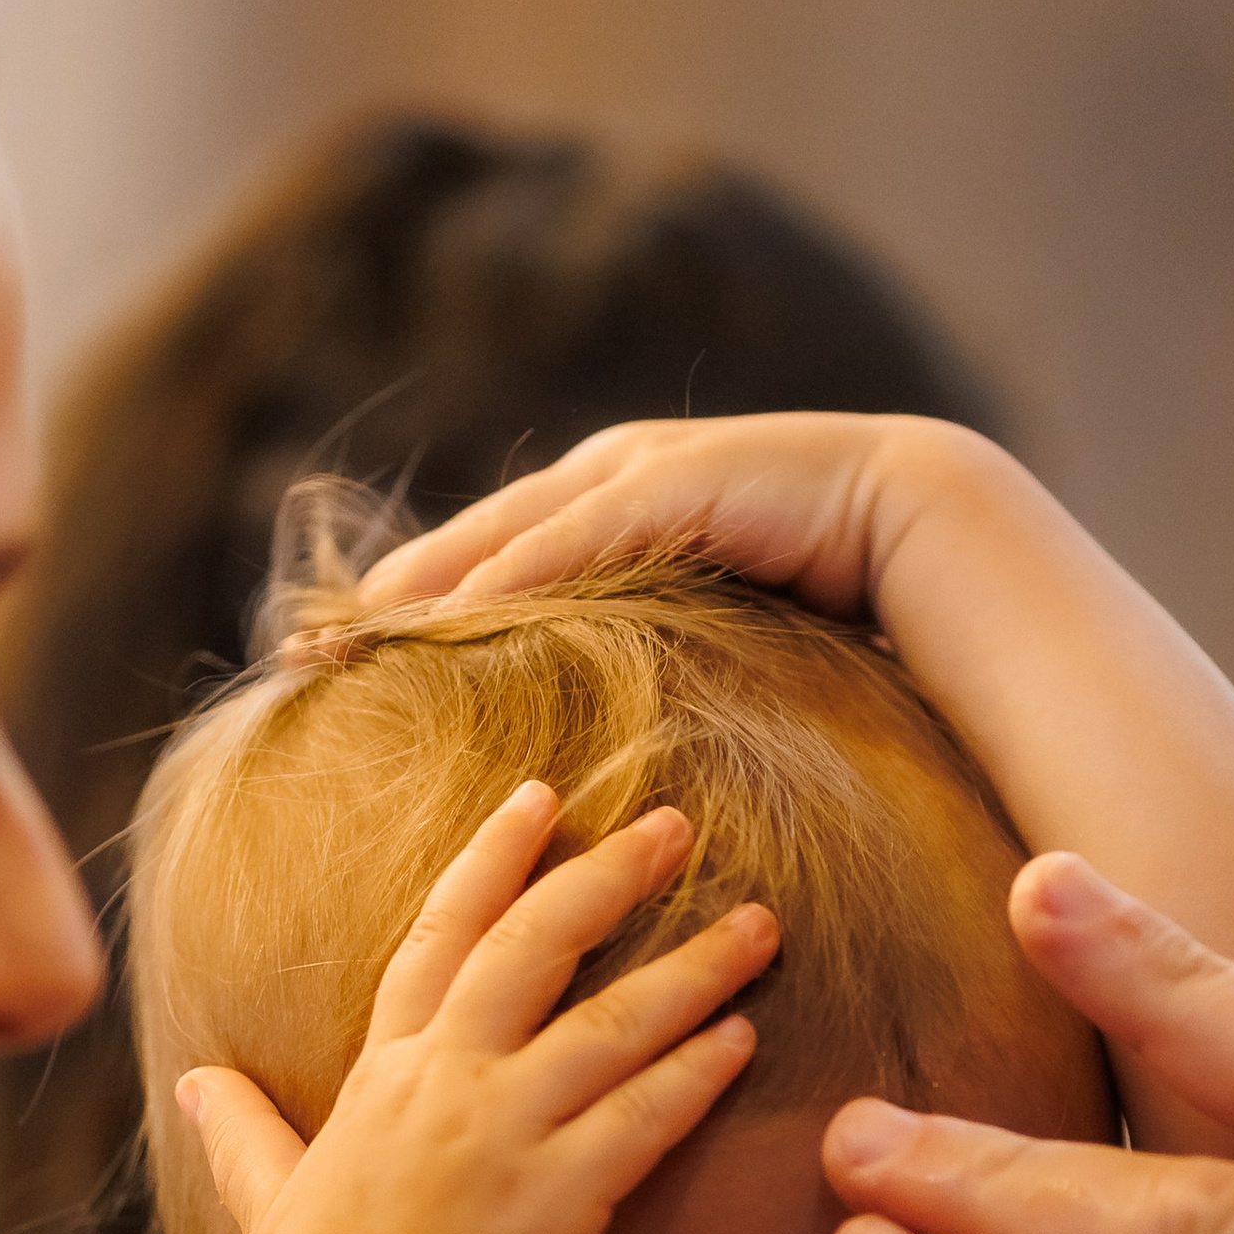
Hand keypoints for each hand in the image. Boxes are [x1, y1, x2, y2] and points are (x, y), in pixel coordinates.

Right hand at [180, 779, 775, 1233]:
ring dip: (695, 968)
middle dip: (610, 876)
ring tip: (758, 925)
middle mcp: (444, 1084)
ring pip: (614, 1024)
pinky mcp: (555, 1200)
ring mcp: (501, 1136)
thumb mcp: (266, 1194)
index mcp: (385, 1073)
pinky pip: (643, 1118)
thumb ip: (240, 1128)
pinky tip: (743, 1039)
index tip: (543, 798)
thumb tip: (194, 1083)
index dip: (494, 858)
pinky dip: (697, 1073)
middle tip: (677, 827)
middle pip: (537, 945)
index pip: (443, 934)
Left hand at [354, 409, 966, 621]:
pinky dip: (507, 575)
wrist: (931, 530)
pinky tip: (447, 619)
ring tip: (352, 635)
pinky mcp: (676, 480)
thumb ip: (662, 679)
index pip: (492, 570)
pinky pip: (572, 536)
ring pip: (505, 533)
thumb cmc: (839, 607)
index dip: (410, 615)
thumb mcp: (723, 651)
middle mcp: (612, 484)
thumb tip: (622, 761)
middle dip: (387, 596)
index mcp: (615, 522)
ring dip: (424, 582)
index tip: (330, 664)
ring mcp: (640, 472)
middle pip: (471, 544)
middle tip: (302, 652)